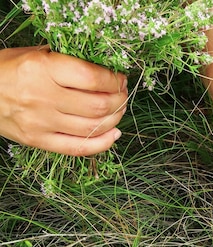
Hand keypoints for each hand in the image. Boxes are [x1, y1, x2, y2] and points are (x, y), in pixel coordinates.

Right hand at [0, 46, 127, 155]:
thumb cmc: (7, 70)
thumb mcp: (34, 54)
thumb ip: (68, 62)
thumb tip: (106, 71)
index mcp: (41, 69)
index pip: (92, 78)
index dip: (113, 80)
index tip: (119, 78)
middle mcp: (42, 97)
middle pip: (98, 105)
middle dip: (119, 99)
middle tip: (122, 94)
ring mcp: (40, 122)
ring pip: (93, 126)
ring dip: (115, 118)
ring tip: (118, 110)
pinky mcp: (38, 141)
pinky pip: (79, 147)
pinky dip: (103, 143)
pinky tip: (114, 133)